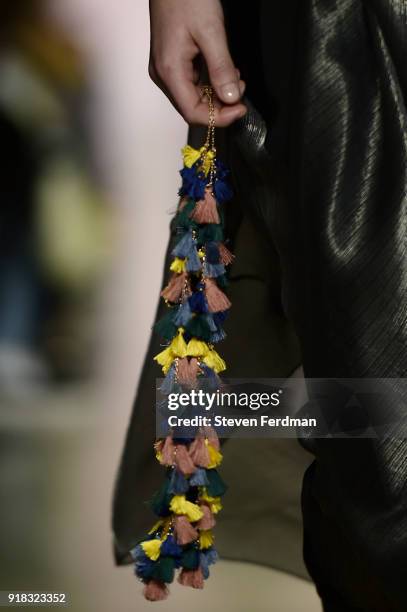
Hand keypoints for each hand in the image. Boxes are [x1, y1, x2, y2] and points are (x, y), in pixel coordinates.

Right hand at [149, 0, 246, 125]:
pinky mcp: (171, 62)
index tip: (241, 108)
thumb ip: (221, 67)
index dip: (218, 117)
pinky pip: (191, 83)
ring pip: (193, 97)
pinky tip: (223, 71)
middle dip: (219, 106)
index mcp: (169, 71)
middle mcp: (163, 75)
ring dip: (216, 94)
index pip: (193, 112)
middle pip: (192, 108)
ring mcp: (165, 69)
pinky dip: (210, 83)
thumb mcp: (210, 30)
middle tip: (241, 90)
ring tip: (235, 77)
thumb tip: (231, 97)